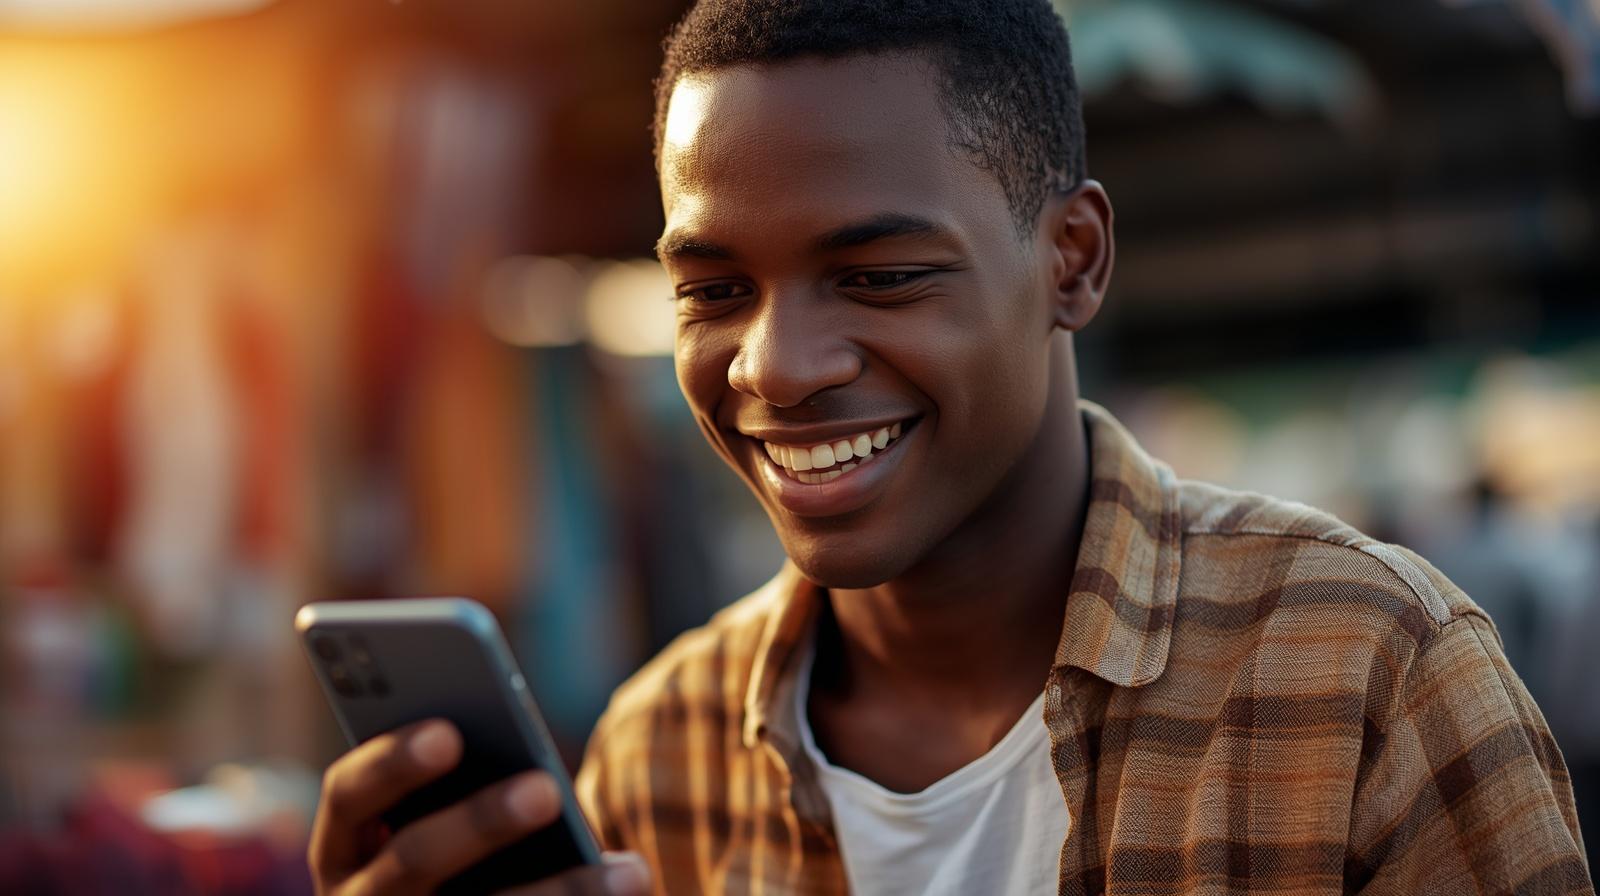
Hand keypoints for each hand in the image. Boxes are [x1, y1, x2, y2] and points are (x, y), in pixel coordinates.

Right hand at [308, 719, 650, 895]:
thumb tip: (543, 779)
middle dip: (480, 823)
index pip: (348, 793)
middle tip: (545, 789)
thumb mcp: (445, 817)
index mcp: (346, 844)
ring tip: (632, 872)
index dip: (390, 761)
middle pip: (413, 860)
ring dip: (562, 892)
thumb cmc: (458, 852)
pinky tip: (631, 884)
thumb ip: (470, 785)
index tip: (447, 732)